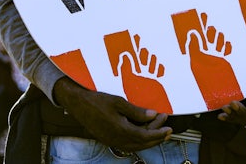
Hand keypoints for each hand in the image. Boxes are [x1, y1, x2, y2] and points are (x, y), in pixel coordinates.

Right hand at [53, 76, 170, 151]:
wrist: (77, 103)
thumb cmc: (96, 100)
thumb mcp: (118, 101)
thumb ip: (137, 111)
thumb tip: (153, 115)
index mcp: (120, 130)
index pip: (145, 136)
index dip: (158, 133)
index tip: (168, 128)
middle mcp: (116, 139)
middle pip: (142, 143)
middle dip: (156, 137)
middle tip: (167, 129)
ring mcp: (112, 141)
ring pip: (135, 145)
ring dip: (148, 139)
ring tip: (158, 129)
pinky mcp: (109, 139)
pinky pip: (128, 144)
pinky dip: (139, 139)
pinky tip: (142, 131)